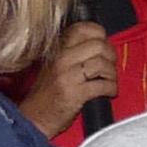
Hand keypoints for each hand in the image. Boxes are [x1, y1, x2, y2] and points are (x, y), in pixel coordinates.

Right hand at [18, 25, 118, 140]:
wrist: (34, 118)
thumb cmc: (47, 94)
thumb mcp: (54, 66)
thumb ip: (73, 52)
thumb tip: (102, 44)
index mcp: (58, 49)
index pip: (83, 28)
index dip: (100, 35)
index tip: (104, 46)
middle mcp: (62, 59)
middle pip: (99, 45)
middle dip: (111, 56)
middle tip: (109, 67)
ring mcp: (67, 75)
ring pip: (103, 64)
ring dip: (112, 74)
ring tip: (109, 81)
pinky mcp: (75, 93)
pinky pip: (102, 85)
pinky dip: (111, 88)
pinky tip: (108, 92)